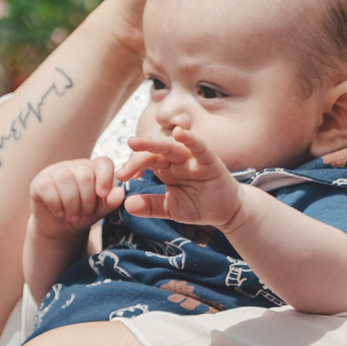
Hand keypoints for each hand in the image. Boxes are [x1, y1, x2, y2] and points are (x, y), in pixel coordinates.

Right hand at [28, 156, 126, 240]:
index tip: (102, 195)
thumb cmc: (83, 215)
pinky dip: (56, 204)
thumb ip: (110, 202)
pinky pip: (48, 187)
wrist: (60, 227)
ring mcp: (55, 171)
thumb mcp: (99, 211)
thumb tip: (120, 193)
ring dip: (71, 204)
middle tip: (84, 215)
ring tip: (73, 217)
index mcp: (93, 169)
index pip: (104, 163)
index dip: (105, 178)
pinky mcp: (39, 182)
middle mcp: (75, 166)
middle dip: (86, 201)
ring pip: (65, 180)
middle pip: (84, 176)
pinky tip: (59, 212)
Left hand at [123, 125, 247, 233]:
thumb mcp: (171, 208)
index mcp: (166, 168)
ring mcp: (194, 159)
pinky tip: (180, 134)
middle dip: (138, 152)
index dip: (133, 165)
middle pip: (155, 152)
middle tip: (122, 152)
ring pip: (172, 147)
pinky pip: (200, 148)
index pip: (146, 161)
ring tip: (136, 143)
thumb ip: (151, 206)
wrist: (225, 212)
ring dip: (154, 144)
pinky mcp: (210, 161)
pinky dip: (191, 140)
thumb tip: (127, 204)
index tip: (120, 176)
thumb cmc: (199, 206)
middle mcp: (178, 160)